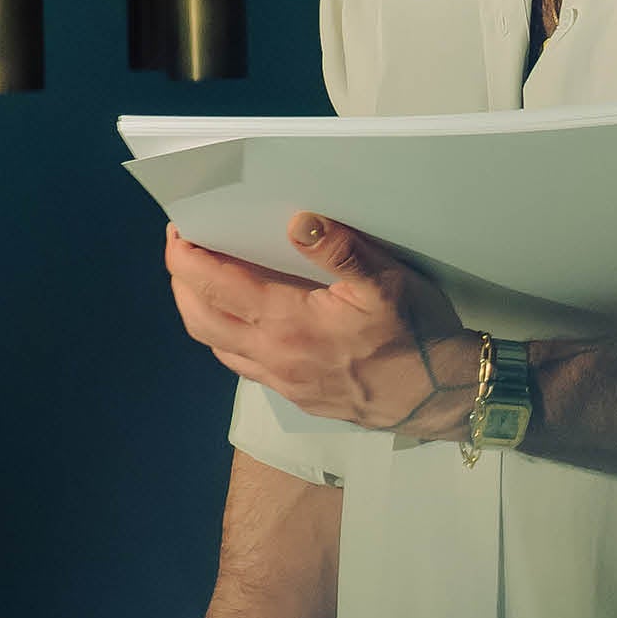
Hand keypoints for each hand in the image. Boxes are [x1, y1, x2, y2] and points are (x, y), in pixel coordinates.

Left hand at [165, 214, 478, 440]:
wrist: (439, 397)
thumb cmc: (415, 335)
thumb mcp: (387, 282)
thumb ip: (341, 250)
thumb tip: (299, 220)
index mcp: (289, 323)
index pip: (216, 287)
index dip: (186, 257)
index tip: (177, 230)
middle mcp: (275, 356)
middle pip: (199, 319)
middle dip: (180, 281)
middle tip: (182, 248)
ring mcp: (282, 381)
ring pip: (216, 345)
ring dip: (198, 310)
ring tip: (202, 279)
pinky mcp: (295, 395)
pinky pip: (242, 363)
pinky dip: (226, 335)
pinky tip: (243, 319)